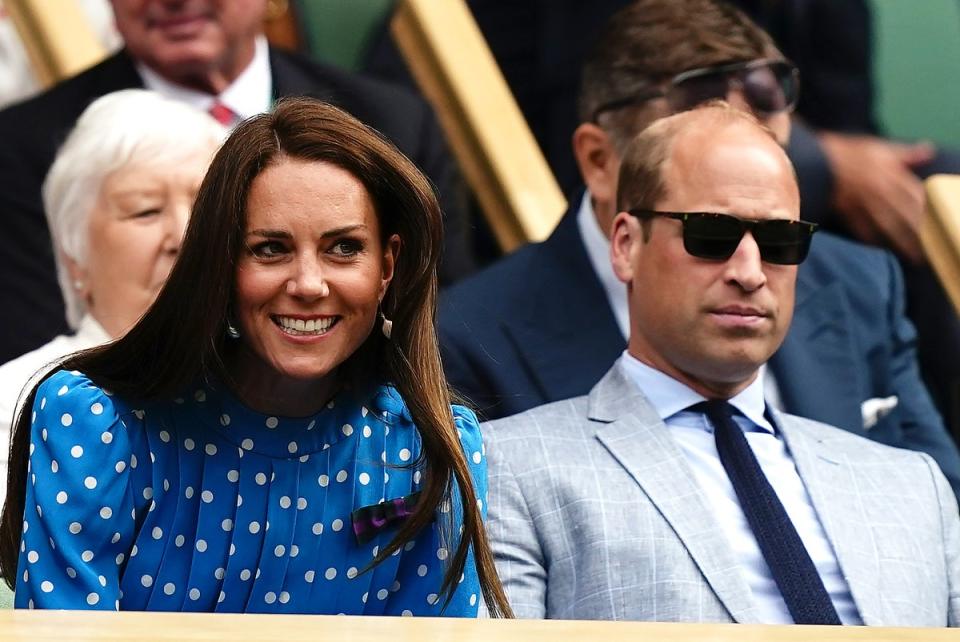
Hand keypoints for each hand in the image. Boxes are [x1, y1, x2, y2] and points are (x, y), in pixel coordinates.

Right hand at [818, 132, 934, 263]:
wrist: (816, 160)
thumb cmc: (849, 153)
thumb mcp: (879, 148)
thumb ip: (905, 153)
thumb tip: (929, 151)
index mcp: (891, 174)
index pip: (918, 194)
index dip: (931, 210)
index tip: (941, 223)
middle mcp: (880, 191)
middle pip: (906, 215)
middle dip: (920, 232)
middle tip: (934, 248)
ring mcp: (864, 204)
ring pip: (888, 226)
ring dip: (902, 242)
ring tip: (915, 257)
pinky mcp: (847, 213)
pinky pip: (863, 229)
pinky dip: (873, 240)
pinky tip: (882, 249)